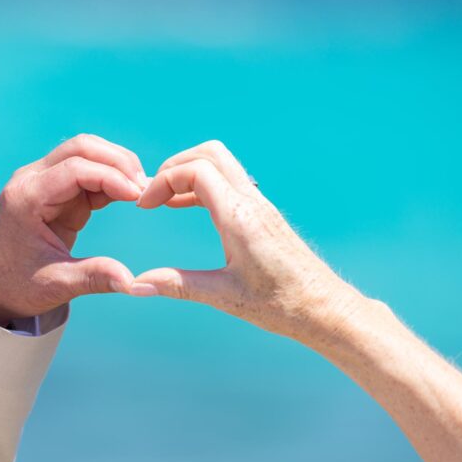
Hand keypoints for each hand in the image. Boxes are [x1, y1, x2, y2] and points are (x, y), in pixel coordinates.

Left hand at [0, 134, 145, 325]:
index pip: (75, 169)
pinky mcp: (54, 191)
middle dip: (118, 162)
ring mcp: (42, 182)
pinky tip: (129, 195)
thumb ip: (94, 277)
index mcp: (26, 197)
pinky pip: (86, 173)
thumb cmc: (14, 285)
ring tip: (142, 191)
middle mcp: (31, 180)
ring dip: (116, 166)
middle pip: (81, 147)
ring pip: (85, 153)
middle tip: (146, 187)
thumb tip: (132, 282)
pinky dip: (109, 179)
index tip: (139, 196)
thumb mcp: (55, 285)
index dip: (112, 177)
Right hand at [133, 140, 362, 340]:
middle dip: (174, 167)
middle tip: (152, 195)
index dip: (164, 180)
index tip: (145, 206)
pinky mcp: (263, 214)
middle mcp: (251, 202)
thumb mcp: (224, 296)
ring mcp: (260, 205)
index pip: (196, 170)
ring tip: (164, 200)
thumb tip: (137, 285)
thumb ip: (177, 285)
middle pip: (209, 153)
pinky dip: (202, 185)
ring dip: (189, 173)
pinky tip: (186, 207)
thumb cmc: (281, 304)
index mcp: (240, 217)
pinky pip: (229, 182)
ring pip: (221, 163)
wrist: (324, 308)